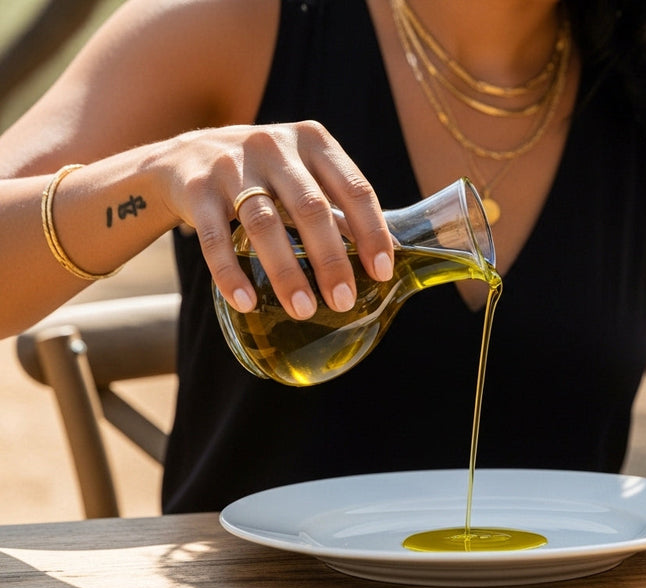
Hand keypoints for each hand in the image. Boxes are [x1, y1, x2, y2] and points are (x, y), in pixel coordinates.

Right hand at [154, 120, 393, 318]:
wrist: (183, 158)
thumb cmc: (263, 173)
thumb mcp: (303, 174)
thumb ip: (338, 207)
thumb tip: (385, 253)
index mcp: (313, 141)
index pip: (354, 189)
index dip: (371, 232)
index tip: (382, 272)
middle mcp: (274, 147)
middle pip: (310, 208)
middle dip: (330, 260)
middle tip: (343, 301)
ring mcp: (232, 165)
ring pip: (264, 224)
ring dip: (286, 272)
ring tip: (303, 310)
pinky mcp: (196, 189)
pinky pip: (215, 238)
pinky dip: (231, 274)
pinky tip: (247, 302)